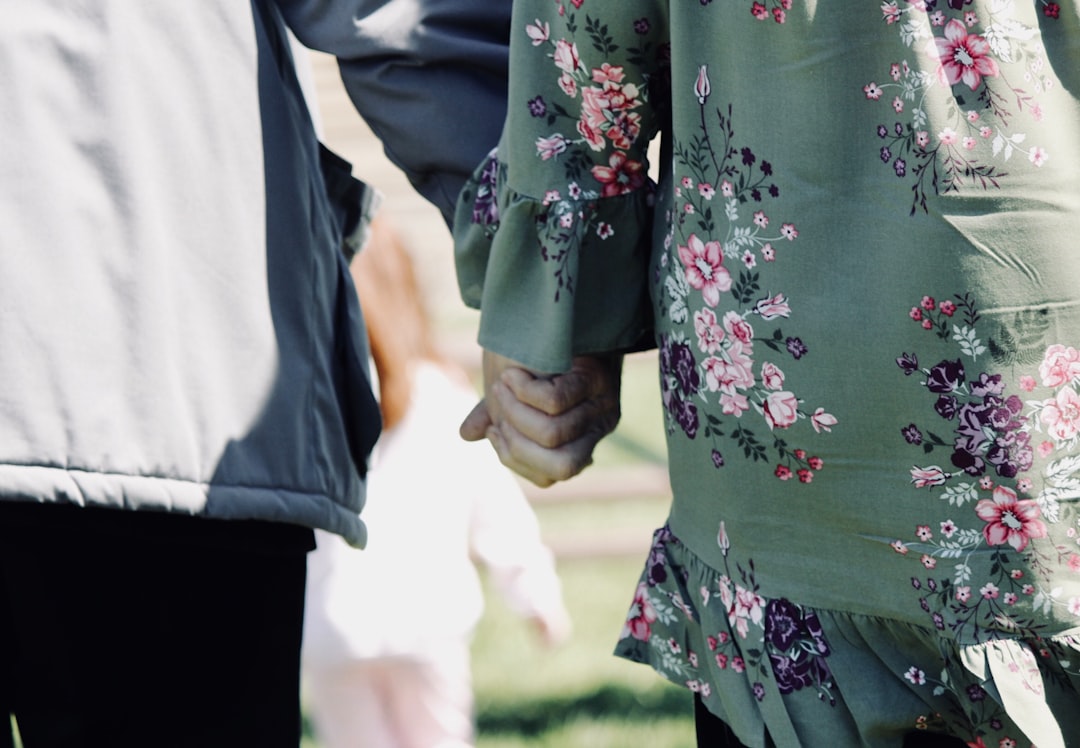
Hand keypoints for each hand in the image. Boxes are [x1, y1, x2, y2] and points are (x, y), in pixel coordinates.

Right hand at [460, 351, 621, 486]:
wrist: (561, 314)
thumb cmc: (538, 355)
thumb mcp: (514, 390)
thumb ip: (495, 414)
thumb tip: (466, 435)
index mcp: (578, 444)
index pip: (548, 477)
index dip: (515, 459)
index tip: (494, 430)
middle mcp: (597, 431)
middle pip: (558, 467)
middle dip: (517, 442)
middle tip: (497, 409)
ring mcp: (601, 406)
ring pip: (552, 434)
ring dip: (515, 409)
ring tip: (501, 383)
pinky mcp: (596, 379)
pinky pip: (555, 402)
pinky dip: (526, 390)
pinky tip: (513, 374)